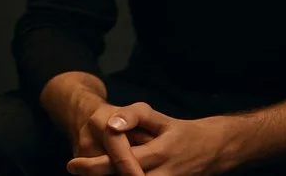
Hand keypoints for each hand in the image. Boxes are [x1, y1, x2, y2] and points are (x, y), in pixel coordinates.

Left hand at [67, 103, 229, 175]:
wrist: (212, 150)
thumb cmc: (176, 131)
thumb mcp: (157, 116)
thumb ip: (133, 116)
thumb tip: (111, 125)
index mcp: (161, 151)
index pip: (124, 161)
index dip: (97, 165)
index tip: (73, 165)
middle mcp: (165, 173)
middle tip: (74, 169)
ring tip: (88, 175)